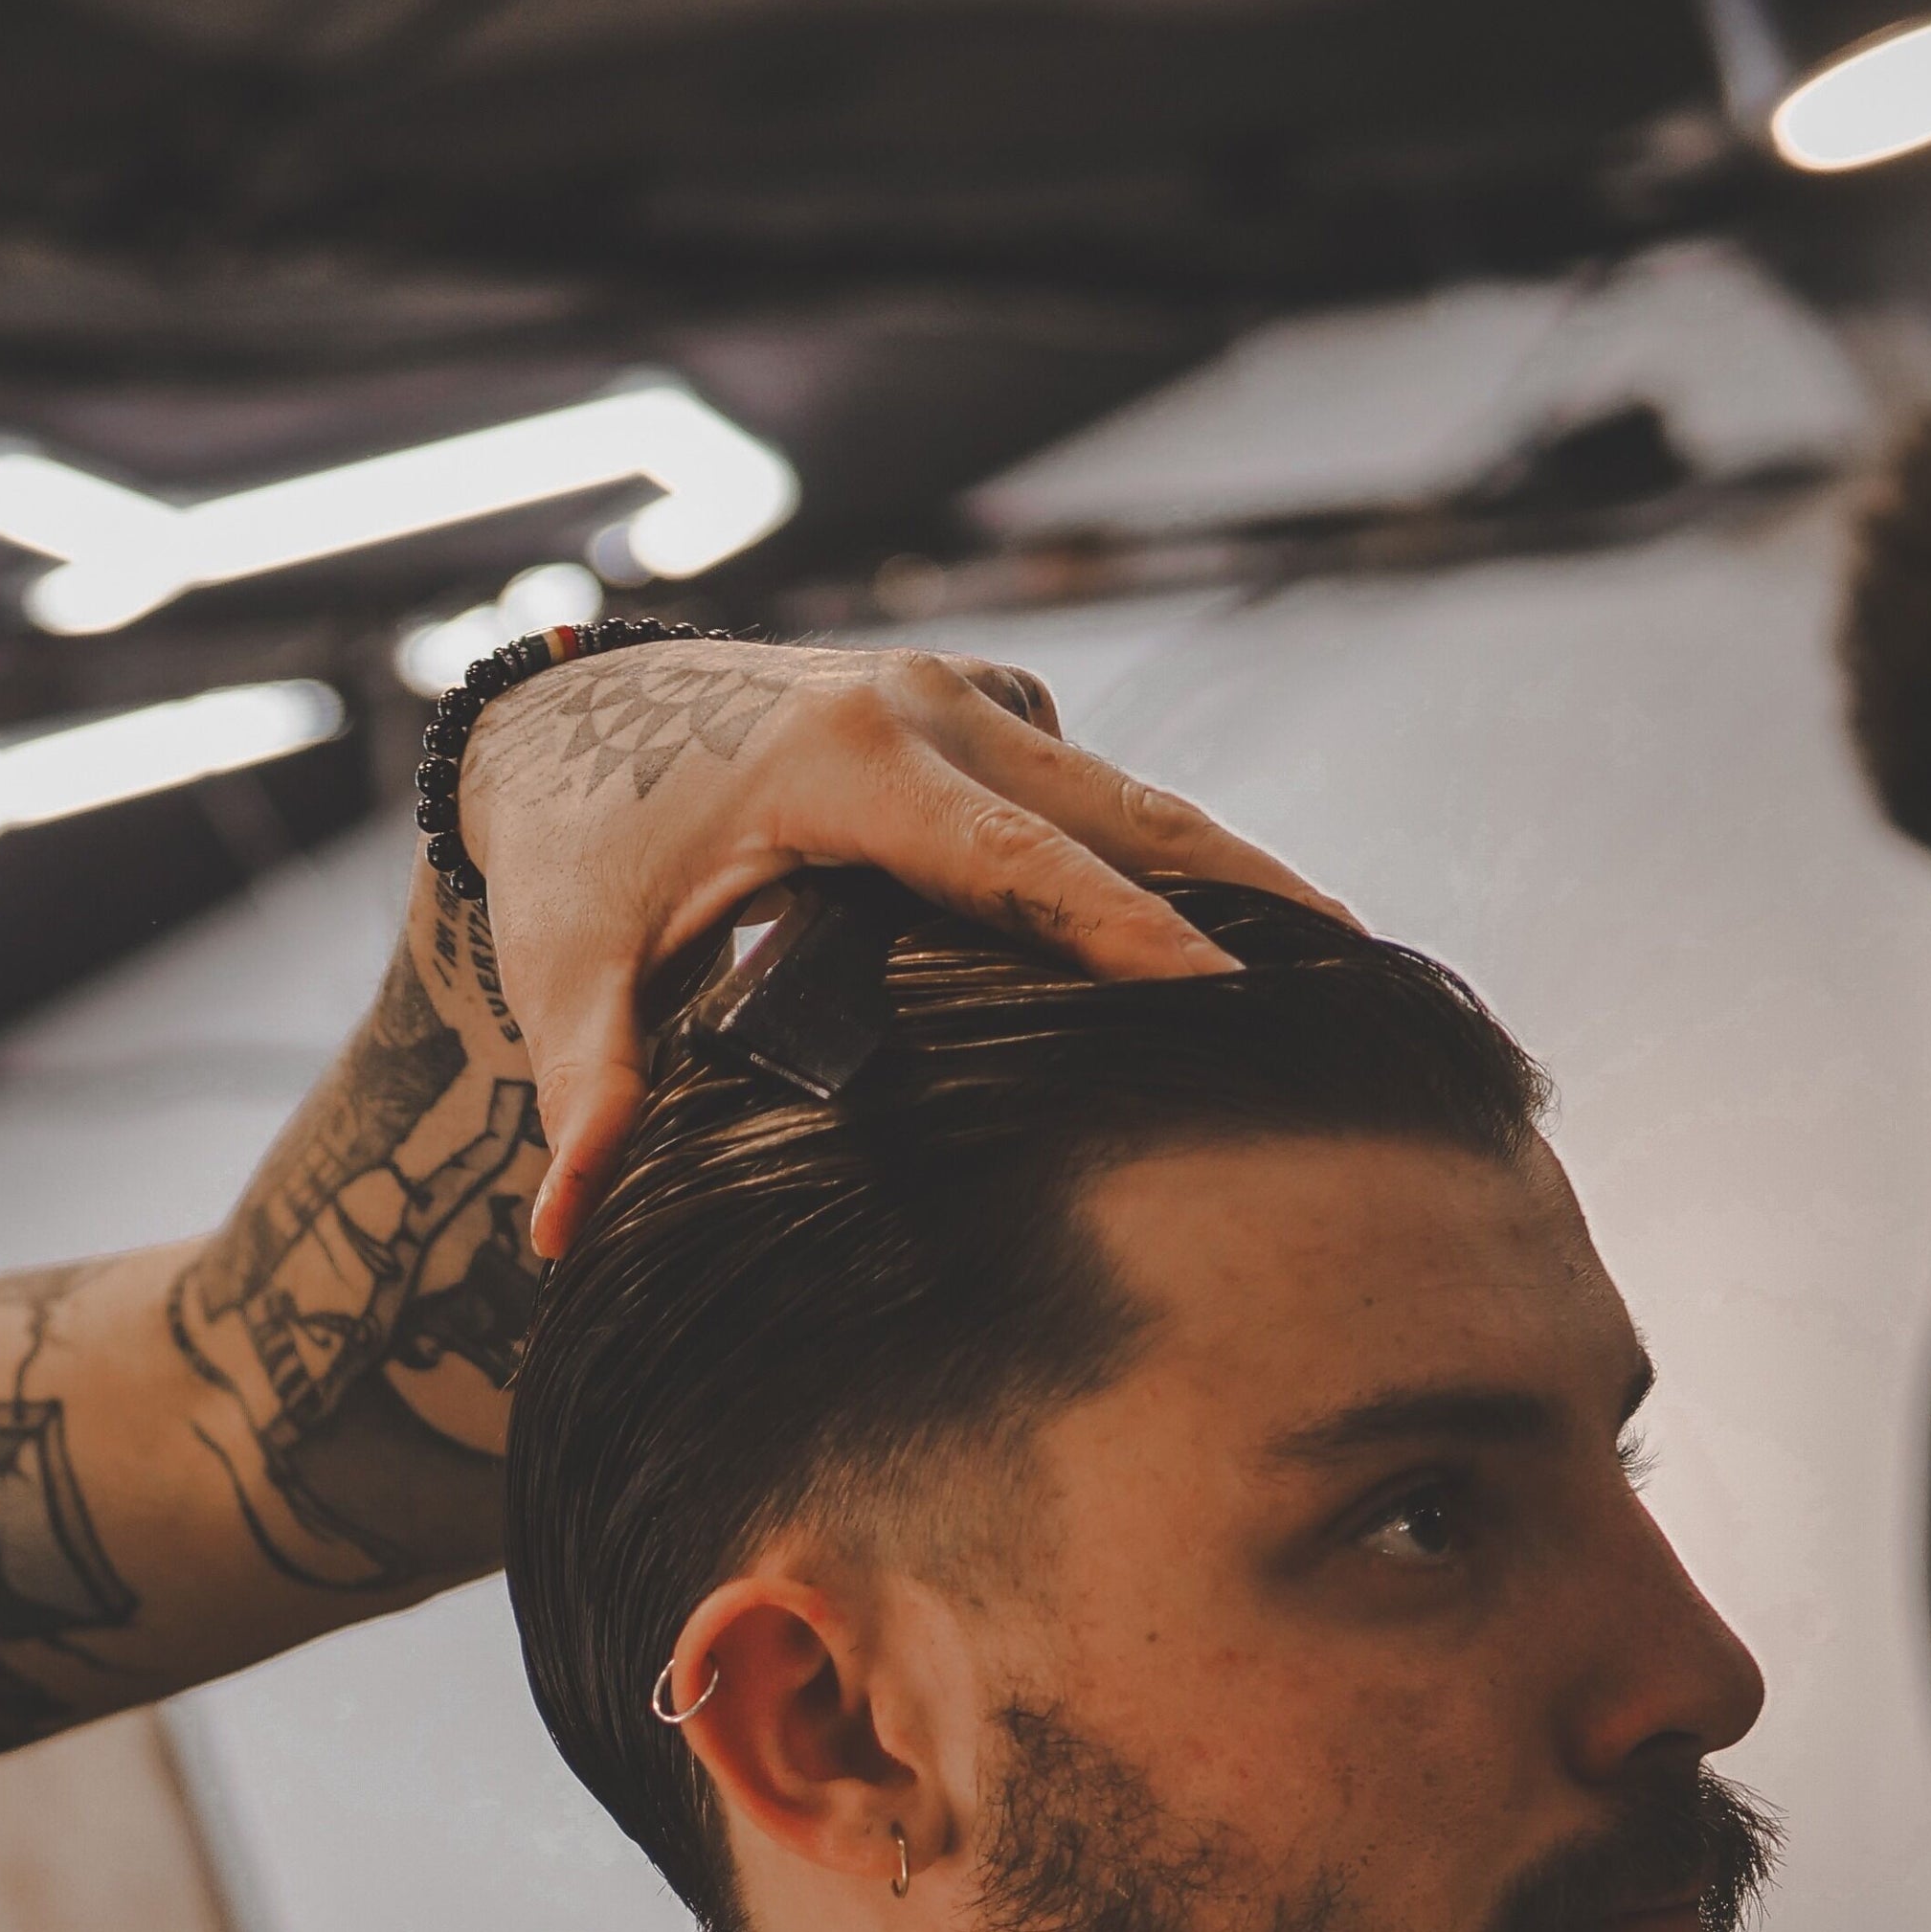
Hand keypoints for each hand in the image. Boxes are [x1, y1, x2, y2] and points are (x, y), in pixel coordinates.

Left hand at [456, 639, 1357, 1256]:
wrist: (565, 716)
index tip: (1227, 994)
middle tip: (1368, 984)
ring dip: (1230, 874)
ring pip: (1128, 795)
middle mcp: (927, 709)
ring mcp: (964, 699)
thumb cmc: (570, 846)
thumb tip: (562, 1232)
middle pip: (1123, 813)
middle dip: (1247, 893)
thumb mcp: (567, 966)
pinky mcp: (977, 711)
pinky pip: (1093, 789)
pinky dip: (1168, 853)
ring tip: (1349, 971)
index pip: (1015, 861)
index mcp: (845, 762)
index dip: (1122, 930)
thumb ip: (586, 1089)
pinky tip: (1248, 936)